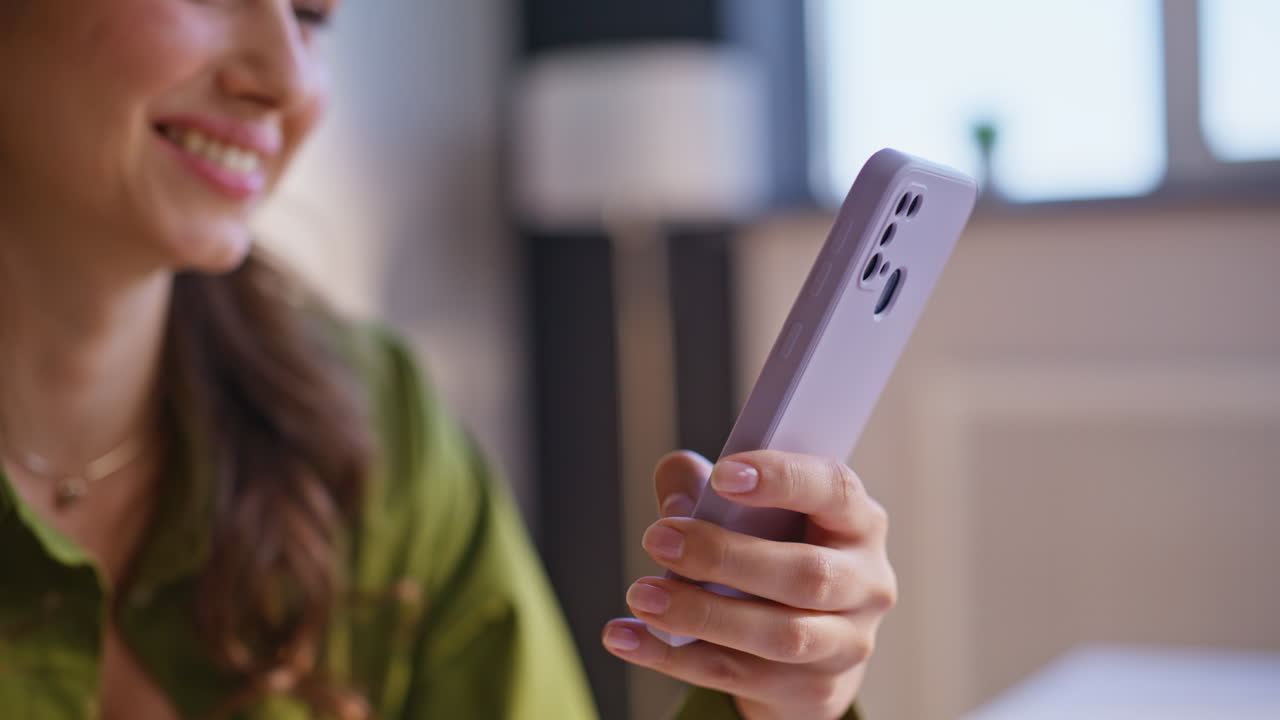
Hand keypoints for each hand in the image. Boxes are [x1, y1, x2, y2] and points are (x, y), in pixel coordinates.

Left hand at [600, 450, 896, 719]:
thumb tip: (675, 503)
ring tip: (640, 595)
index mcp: (857, 522)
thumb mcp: (743, 509)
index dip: (783, 480)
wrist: (807, 644)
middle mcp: (866, 583)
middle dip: (725, 556)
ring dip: (702, 614)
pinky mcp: (813, 693)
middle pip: (807, 574)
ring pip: (781, 635)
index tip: (724, 475)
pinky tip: (627, 637)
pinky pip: (738, 677)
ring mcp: (846, 644)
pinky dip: (674, 657)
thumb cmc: (770, 551)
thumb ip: (701, 484)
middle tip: (658, 539)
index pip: (834, 490)